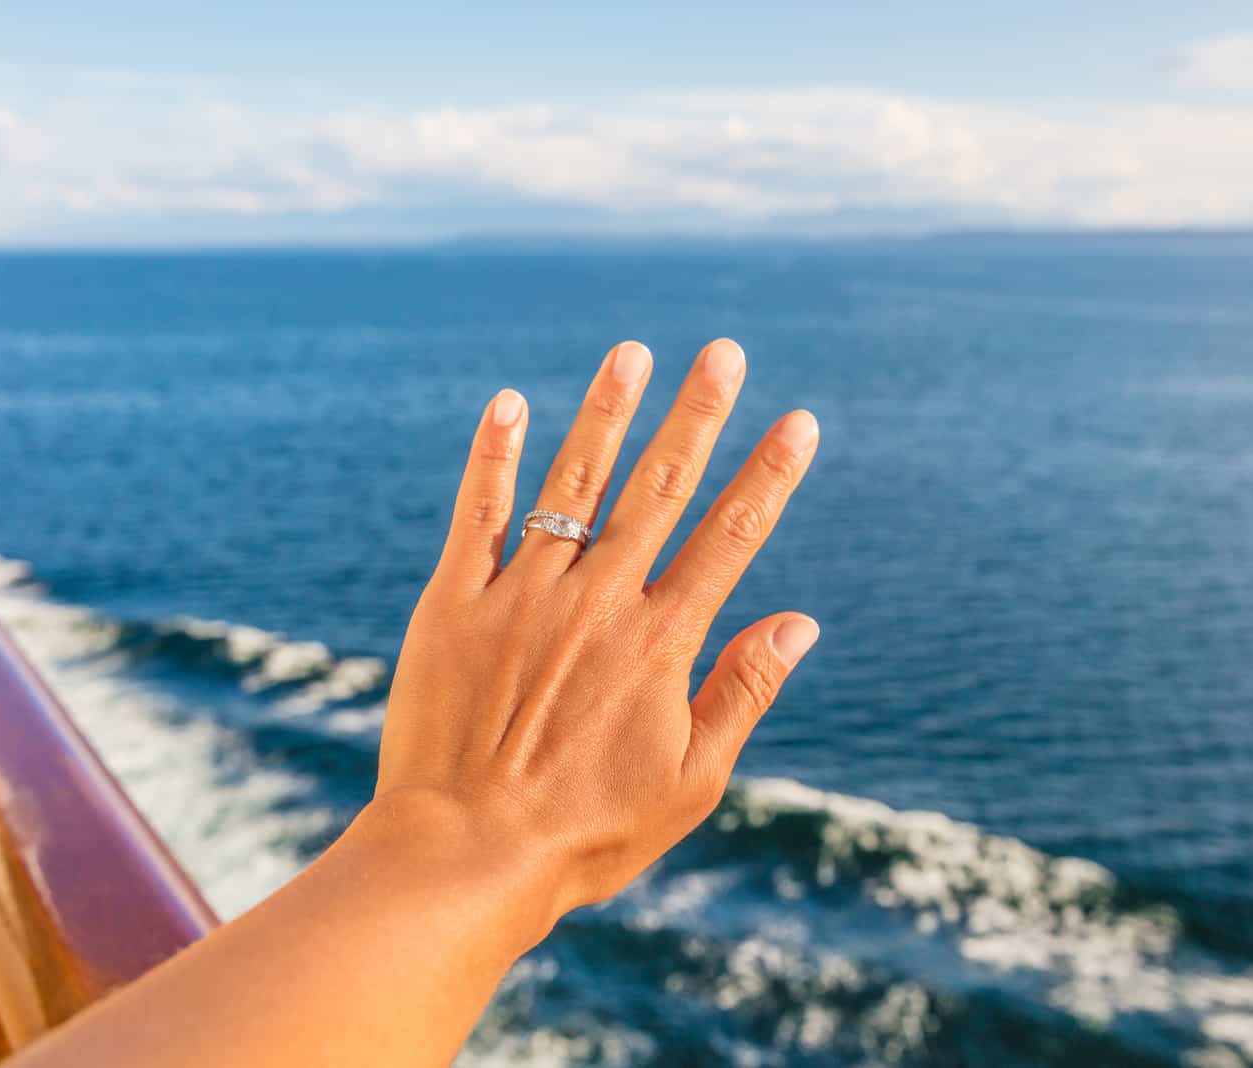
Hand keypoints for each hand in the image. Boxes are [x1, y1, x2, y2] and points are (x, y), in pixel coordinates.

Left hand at [376, 338, 819, 930]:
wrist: (463, 857)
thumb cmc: (586, 834)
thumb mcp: (690, 782)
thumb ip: (744, 692)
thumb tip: (800, 621)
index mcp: (659, 643)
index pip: (730, 538)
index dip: (770, 476)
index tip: (798, 421)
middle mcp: (596, 602)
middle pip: (659, 489)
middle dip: (698, 416)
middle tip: (724, 353)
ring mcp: (520, 596)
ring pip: (573, 484)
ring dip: (607, 414)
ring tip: (632, 353)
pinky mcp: (452, 604)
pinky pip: (477, 514)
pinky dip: (492, 457)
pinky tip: (508, 403)